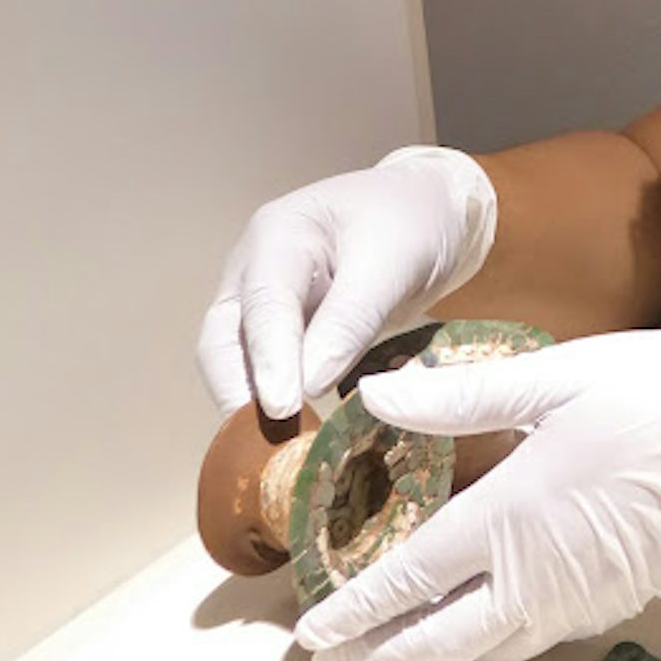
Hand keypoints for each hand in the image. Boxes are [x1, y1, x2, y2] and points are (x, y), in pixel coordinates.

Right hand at [196, 147, 497, 419]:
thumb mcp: (391, 261)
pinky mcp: (293, 330)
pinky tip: (298, 435)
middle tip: (267, 444)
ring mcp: (269, 302)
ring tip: (281, 450)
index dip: (268, 359)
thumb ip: (351, 318)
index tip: (282, 406)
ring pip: (241, 360)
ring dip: (255, 403)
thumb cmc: (413, 221)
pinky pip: (274, 369)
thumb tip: (307, 383)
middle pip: (224, 339)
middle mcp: (257, 270)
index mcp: (277, 236)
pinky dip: (281, 401)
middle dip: (240, 391)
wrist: (436, 210)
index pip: (261, 304)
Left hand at [292, 325, 660, 660]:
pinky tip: (482, 621)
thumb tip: (378, 396)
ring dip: (431, 656)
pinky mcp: (621, 596)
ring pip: (491, 646)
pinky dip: (491, 640)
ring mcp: (587, 594)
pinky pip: (538, 635)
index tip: (311, 632)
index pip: (414, 576)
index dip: (358, 608)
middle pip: (443, 638)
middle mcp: (544, 573)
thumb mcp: (562, 376)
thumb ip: (464, 397)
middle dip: (379, 657)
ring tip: (388, 652)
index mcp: (517, 514)